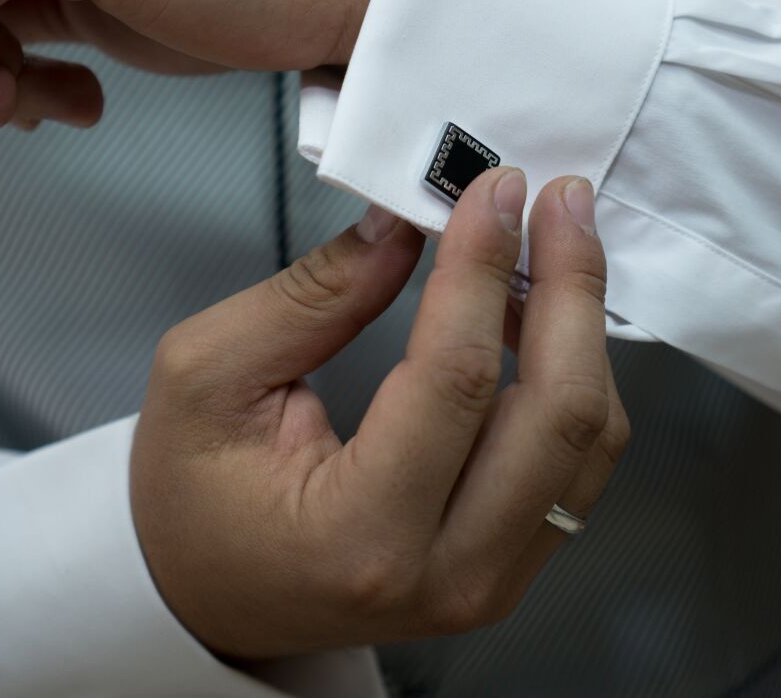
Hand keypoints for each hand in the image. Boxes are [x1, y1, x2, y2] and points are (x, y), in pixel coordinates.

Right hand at [132, 170, 628, 658]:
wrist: (202, 594)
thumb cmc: (190, 492)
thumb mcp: (208, 373)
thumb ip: (315, 295)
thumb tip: (406, 222)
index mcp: (359, 535)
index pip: (457, 380)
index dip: (485, 267)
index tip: (496, 187)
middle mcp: (446, 575)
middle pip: (558, 414)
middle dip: (570, 287)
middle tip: (558, 198)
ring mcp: (490, 582)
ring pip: (590, 440)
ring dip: (583, 328)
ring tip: (547, 246)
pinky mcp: (511, 569)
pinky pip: (579, 465)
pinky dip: (577, 376)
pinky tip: (540, 316)